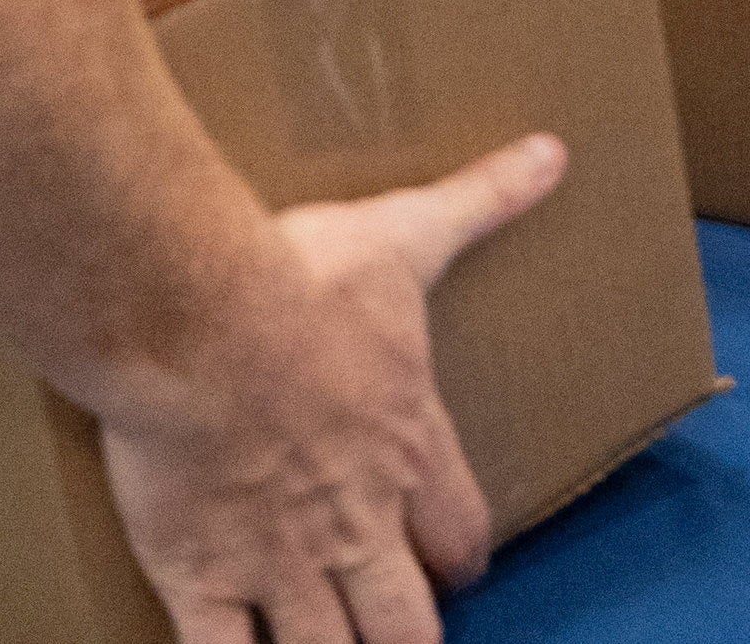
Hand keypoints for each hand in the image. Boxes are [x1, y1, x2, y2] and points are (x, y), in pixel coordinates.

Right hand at [92, 135, 567, 643]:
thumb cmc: (303, 277)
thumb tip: (550, 153)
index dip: (463, 555)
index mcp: (408, 448)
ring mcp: (279, 560)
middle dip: (404, 634)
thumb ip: (481, 202)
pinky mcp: (200, 575)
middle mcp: (356, 521)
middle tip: (396, 630)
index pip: (460, 532)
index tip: (461, 564)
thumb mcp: (408, 232)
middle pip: (404, 624)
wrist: (200, 319)